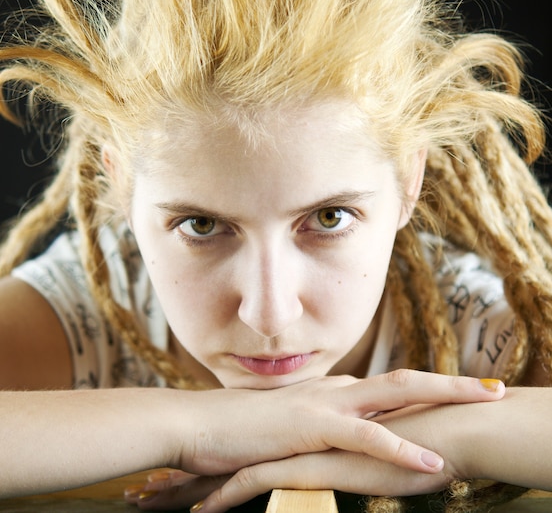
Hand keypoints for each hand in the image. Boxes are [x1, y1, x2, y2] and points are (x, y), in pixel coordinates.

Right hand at [129, 371, 503, 509]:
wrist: (199, 426)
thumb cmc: (242, 431)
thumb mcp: (288, 426)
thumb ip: (317, 424)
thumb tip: (339, 429)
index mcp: (333, 390)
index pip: (391, 386)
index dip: (429, 390)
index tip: (463, 394)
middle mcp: (336, 388)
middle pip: (407, 380)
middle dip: (453, 383)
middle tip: (495, 388)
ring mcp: (326, 403)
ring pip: (397, 394)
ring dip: (444, 397)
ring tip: (485, 403)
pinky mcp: (312, 425)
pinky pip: (365, 435)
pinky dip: (400, 447)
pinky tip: (430, 462)